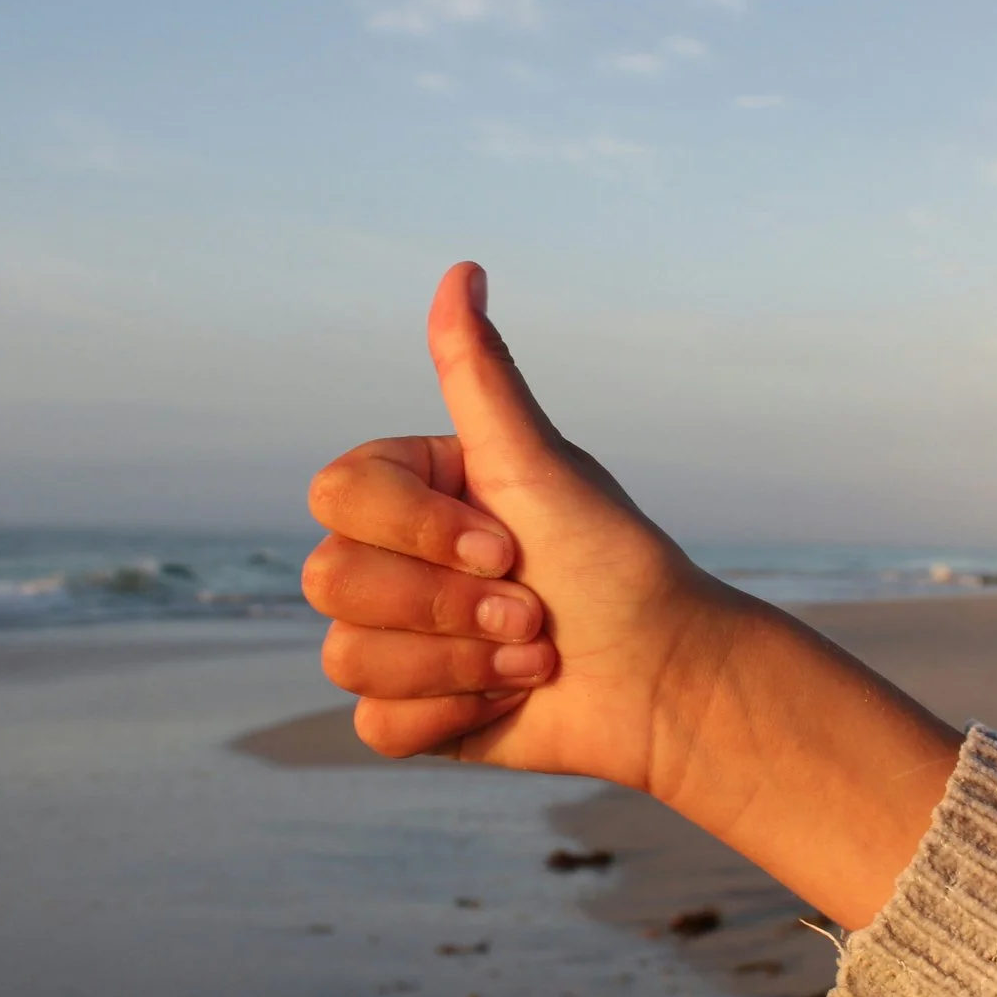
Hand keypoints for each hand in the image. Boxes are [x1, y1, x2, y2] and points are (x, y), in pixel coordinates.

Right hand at [304, 262, 962, 926]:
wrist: (665, 678)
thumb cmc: (612, 562)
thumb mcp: (540, 464)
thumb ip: (482, 377)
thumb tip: (462, 270)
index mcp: (410, 491)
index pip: (337, 496)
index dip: (417, 532)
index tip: (508, 545)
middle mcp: (390, 560)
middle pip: (330, 580)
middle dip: (446, 605)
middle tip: (534, 608)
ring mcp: (394, 640)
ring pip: (347, 657)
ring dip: (461, 663)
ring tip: (535, 654)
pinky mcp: (408, 715)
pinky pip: (374, 726)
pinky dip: (453, 716)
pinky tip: (510, 700)